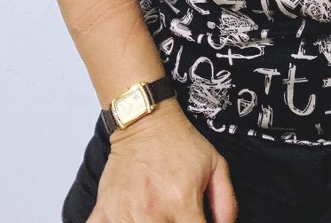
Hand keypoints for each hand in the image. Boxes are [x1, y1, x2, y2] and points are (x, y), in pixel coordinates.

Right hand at [88, 104, 236, 222]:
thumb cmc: (179, 142)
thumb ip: (226, 203)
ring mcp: (125, 212)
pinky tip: (124, 220)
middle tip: (175, 219)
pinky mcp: (105, 210)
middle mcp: (152, 212)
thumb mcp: (216, 165)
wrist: (145, 118)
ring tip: (155, 217)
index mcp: (182, 203)